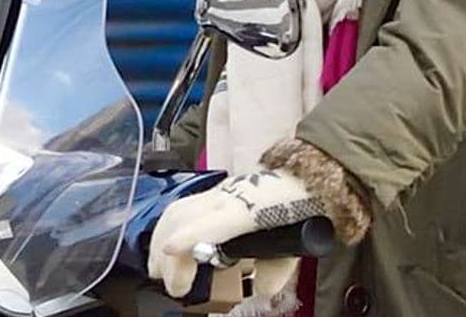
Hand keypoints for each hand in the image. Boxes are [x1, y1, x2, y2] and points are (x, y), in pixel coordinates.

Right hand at [147, 169, 322, 299]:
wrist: (306, 174)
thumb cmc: (300, 208)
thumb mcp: (298, 244)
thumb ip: (277, 269)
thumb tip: (261, 290)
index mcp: (253, 207)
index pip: (218, 219)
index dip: (191, 234)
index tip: (170, 251)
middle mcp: (231, 194)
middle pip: (187, 215)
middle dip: (171, 253)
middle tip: (174, 287)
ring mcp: (221, 190)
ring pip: (179, 208)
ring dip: (161, 239)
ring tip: (159, 271)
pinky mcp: (217, 191)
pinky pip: (183, 206)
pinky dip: (168, 228)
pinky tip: (166, 247)